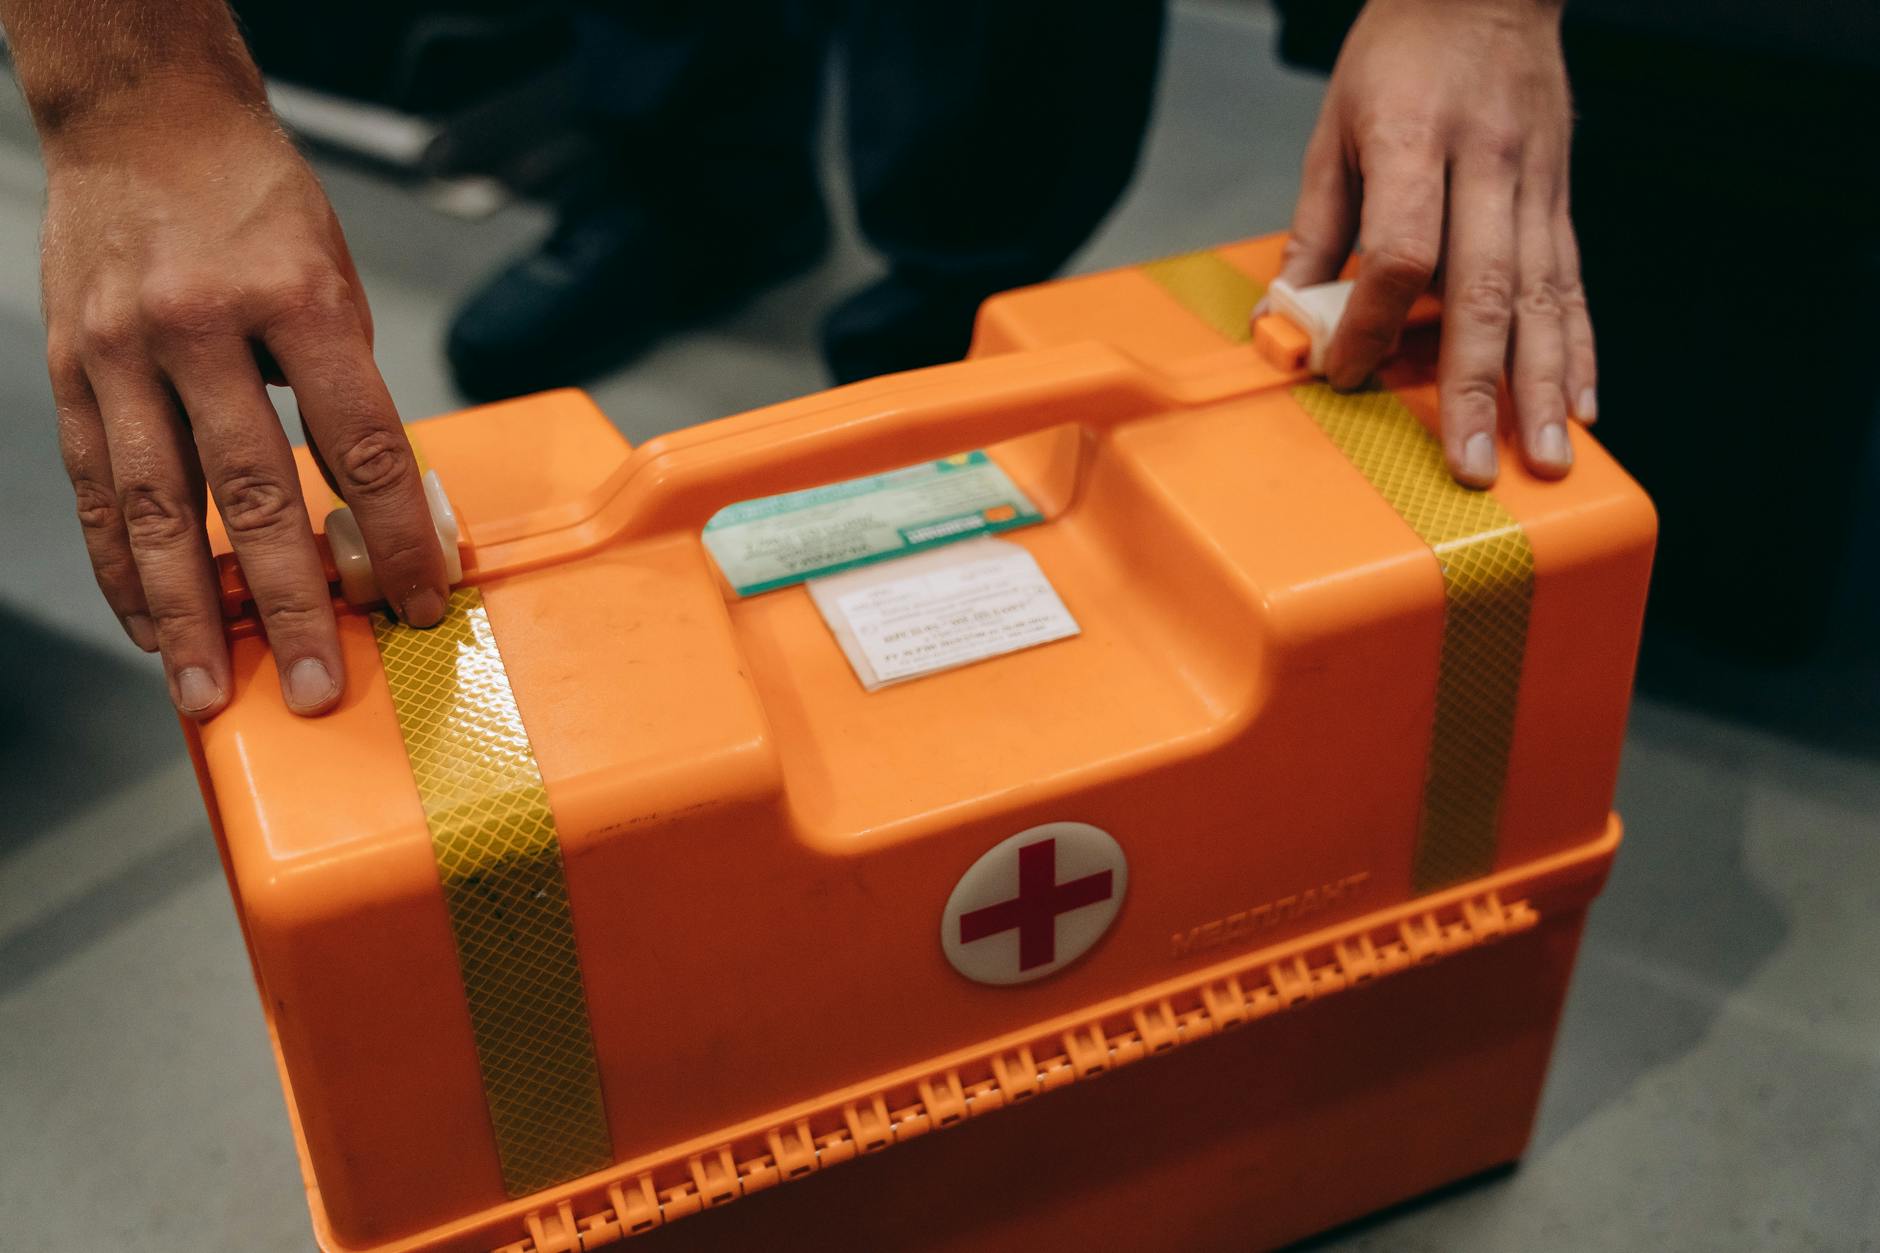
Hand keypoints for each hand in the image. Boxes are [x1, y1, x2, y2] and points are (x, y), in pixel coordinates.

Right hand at [40, 95, 446, 718]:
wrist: (145, 118)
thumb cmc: (256, 200)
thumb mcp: (334, 276)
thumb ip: (348, 388)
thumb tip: (377, 509)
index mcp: (296, 299)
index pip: (360, 445)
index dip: (392, 538)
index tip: (418, 602)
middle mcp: (202, 328)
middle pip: (257, 494)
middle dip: (289, 605)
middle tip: (318, 688)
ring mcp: (124, 351)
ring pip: (160, 509)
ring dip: (188, 615)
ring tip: (210, 691)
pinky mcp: (71, 370)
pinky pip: (96, 489)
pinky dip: (122, 566)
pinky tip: (148, 623)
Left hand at [1275, 0, 1593, 485]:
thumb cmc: (1402, 52)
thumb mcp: (1336, 125)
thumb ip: (1317, 224)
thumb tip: (1286, 315)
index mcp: (1417, 139)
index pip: (1402, 250)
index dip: (1373, 321)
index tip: (1347, 372)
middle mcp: (1487, 164)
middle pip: (1483, 291)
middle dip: (1476, 388)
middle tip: (1473, 465)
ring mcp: (1535, 182)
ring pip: (1542, 298)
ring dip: (1543, 387)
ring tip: (1544, 457)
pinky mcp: (1561, 196)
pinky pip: (1572, 283)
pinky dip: (1579, 348)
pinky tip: (1581, 403)